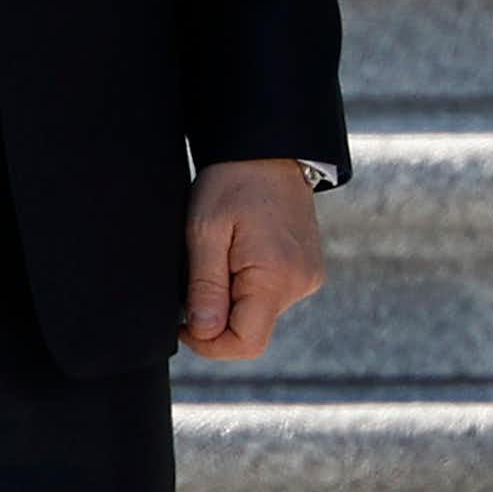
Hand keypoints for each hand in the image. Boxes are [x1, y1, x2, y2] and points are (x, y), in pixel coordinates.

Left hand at [180, 158, 325, 361]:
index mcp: (276, 277)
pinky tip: (240, 252)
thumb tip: (203, 332)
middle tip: (201, 272)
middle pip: (252, 330)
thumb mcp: (206, 230)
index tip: (184, 320)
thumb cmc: (234, 181)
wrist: (269, 147)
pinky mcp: (307, 269)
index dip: (209, 343)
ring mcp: (308, 276)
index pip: (246, 343)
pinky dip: (250, 285)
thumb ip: (205, 287)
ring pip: (260, 313)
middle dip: (218, 314)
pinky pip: (273, 295)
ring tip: (223, 253)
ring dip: (234, 297)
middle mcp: (300, 283)